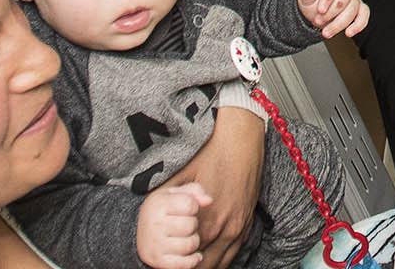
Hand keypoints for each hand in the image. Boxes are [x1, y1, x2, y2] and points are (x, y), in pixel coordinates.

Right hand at [137, 184, 210, 268]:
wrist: (137, 236)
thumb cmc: (162, 212)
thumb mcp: (173, 194)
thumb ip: (194, 191)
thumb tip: (208, 200)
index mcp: (157, 204)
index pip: (191, 204)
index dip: (193, 206)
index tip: (185, 209)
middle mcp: (154, 225)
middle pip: (192, 225)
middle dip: (192, 225)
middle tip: (182, 225)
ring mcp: (155, 245)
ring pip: (191, 244)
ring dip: (192, 241)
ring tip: (183, 237)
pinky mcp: (158, 261)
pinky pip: (185, 264)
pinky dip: (193, 260)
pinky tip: (193, 255)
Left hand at [162, 104, 264, 268]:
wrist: (243, 138)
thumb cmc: (211, 153)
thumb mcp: (181, 175)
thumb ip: (166, 197)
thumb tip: (147, 212)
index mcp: (205, 220)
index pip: (186, 256)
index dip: (173, 262)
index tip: (163, 261)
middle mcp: (223, 229)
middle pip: (203, 264)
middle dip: (187, 266)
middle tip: (174, 265)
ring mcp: (238, 227)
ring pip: (219, 263)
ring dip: (204, 266)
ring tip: (189, 265)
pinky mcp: (247, 223)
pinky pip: (233, 253)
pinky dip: (220, 261)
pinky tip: (208, 260)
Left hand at [297, 0, 369, 38]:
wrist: (316, 7)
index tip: (320, 11)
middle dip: (330, 13)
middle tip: (317, 22)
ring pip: (353, 9)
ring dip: (339, 23)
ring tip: (326, 33)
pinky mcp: (359, 7)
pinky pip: (364, 14)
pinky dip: (359, 24)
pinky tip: (349, 33)